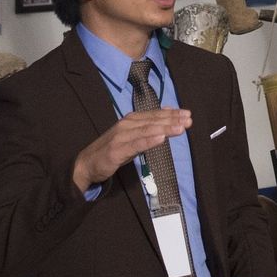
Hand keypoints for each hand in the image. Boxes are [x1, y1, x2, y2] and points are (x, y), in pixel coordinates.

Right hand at [71, 108, 190, 192]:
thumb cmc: (113, 149)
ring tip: (180, 128)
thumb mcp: (132, 136)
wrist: (87, 163)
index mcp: (131, 120)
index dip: (172, 113)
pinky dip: (148, 141)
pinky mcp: (116, 150)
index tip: (187, 114)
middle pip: (153, 121)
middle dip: (172, 120)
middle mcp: (127, 125)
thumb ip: (148, 128)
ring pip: (147, 131)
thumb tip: (168, 117)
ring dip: (165, 128)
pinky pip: (135, 145)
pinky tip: (161, 139)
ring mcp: (121, 137)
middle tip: (189, 120)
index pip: (155, 115)